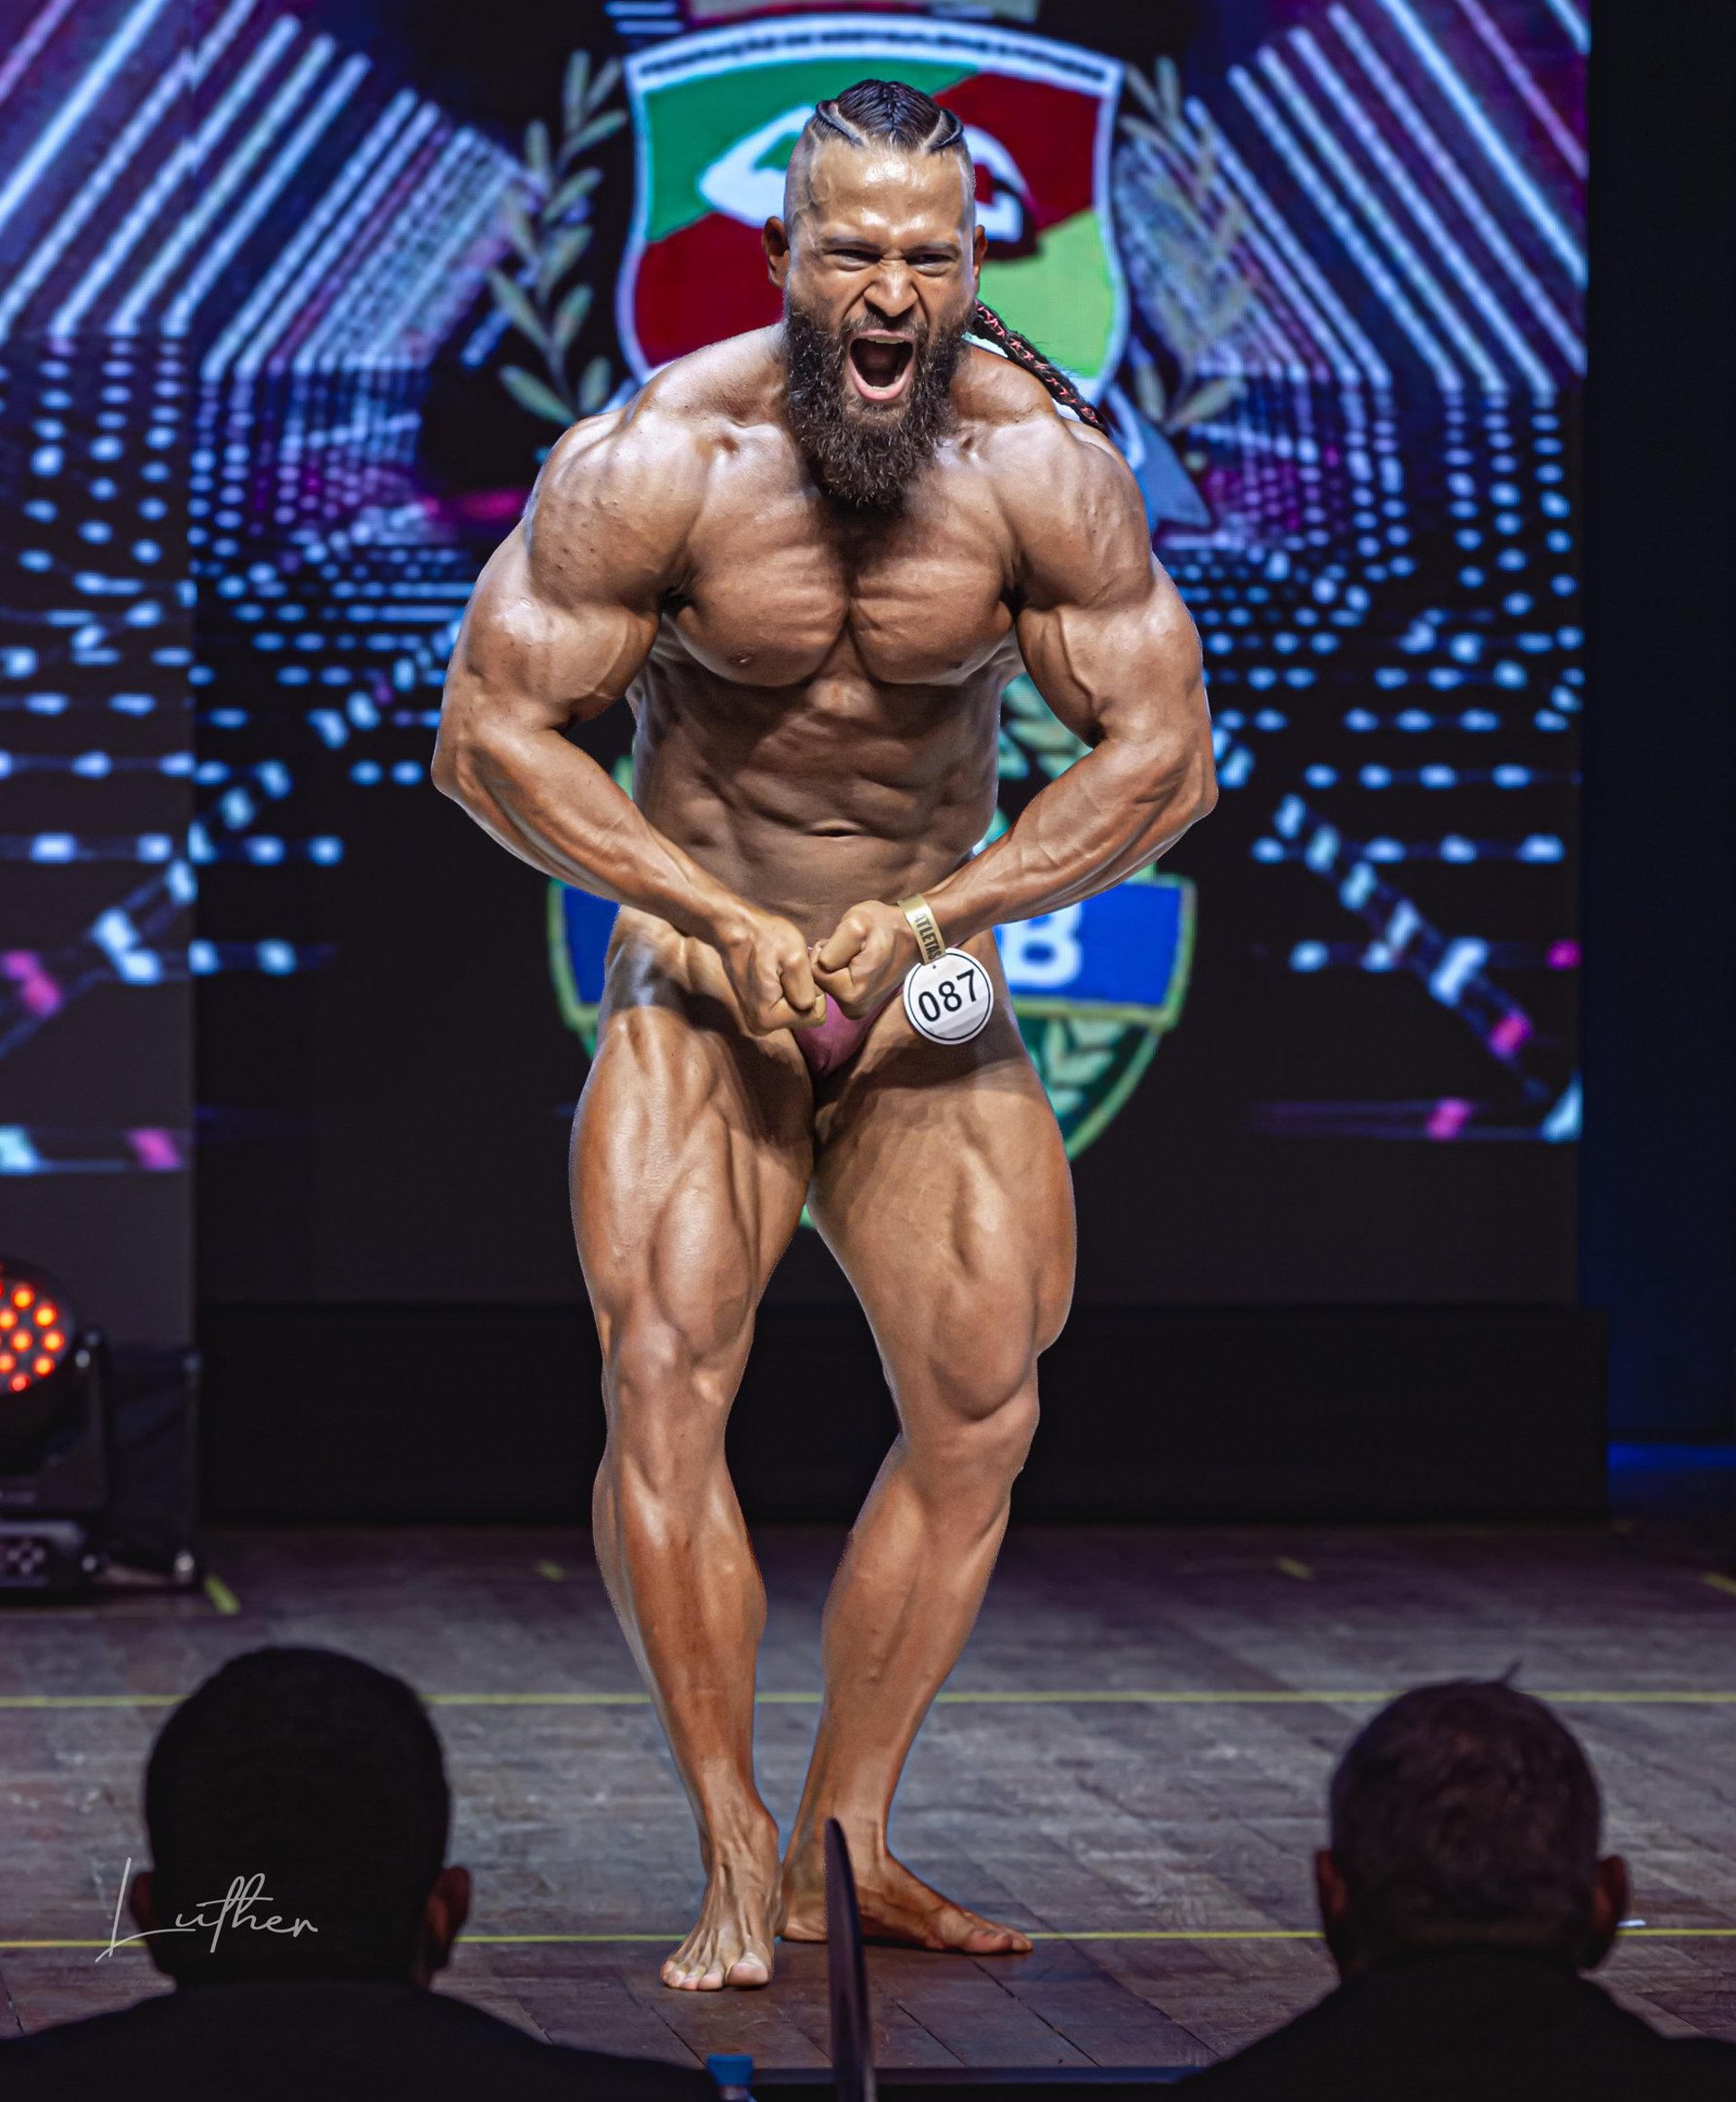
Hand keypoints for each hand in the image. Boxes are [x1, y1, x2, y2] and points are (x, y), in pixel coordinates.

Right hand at [712, 906, 827, 1034]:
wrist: (736, 929)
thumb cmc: (765, 938)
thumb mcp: (795, 958)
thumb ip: (808, 989)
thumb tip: (811, 1005)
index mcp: (768, 1018)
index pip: (816, 1015)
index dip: (815, 989)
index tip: (799, 969)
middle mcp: (760, 1026)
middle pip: (806, 1016)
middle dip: (806, 990)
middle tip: (791, 967)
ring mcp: (757, 1020)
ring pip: (797, 1010)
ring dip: (797, 989)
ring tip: (783, 968)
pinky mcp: (757, 1011)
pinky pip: (786, 1006)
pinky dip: (788, 989)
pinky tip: (777, 973)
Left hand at [810, 900, 918, 1016]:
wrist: (913, 935)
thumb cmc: (884, 926)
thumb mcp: (855, 925)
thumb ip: (831, 948)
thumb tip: (820, 965)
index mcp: (850, 994)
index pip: (814, 971)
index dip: (825, 951)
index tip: (846, 943)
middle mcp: (853, 1009)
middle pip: (820, 980)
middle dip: (831, 960)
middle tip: (853, 948)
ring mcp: (858, 1009)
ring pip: (828, 982)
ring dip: (837, 965)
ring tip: (859, 954)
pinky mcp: (859, 1004)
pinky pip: (838, 986)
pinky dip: (843, 971)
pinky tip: (860, 962)